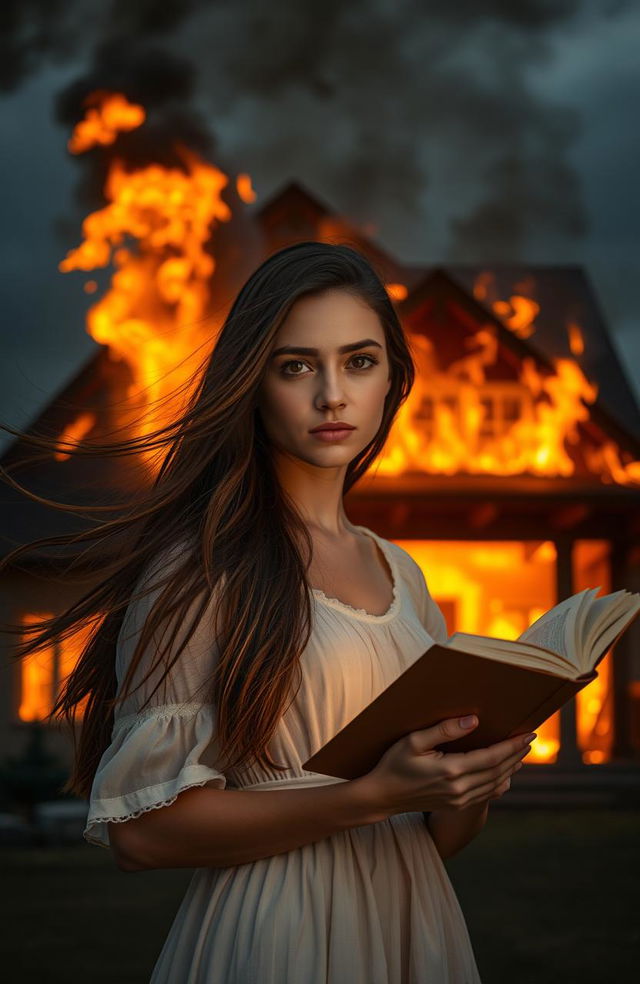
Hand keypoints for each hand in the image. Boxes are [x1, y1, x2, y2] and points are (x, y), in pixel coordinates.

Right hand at [360, 716, 533, 817]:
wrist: (383, 796)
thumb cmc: (395, 763)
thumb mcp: (414, 741)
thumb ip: (445, 730)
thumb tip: (474, 720)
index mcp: (451, 771)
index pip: (492, 756)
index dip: (512, 745)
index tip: (528, 733)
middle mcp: (459, 789)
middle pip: (498, 770)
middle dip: (516, 753)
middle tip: (530, 738)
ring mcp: (459, 800)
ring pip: (495, 784)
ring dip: (511, 767)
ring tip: (521, 753)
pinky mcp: (456, 806)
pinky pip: (486, 794)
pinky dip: (500, 782)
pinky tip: (505, 774)